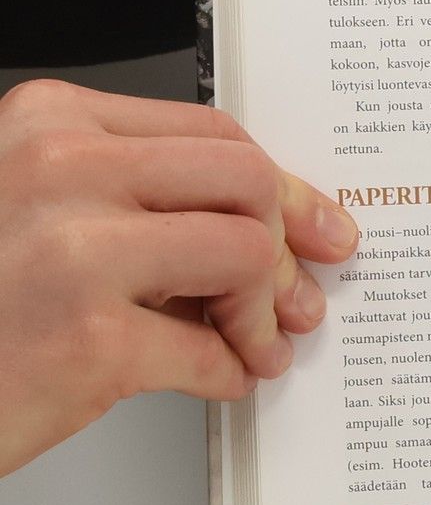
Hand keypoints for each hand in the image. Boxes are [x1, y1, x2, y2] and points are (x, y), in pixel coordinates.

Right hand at [0, 79, 358, 475]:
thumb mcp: (41, 214)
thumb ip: (140, 200)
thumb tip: (274, 220)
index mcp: (48, 125)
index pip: (210, 134)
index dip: (280, 188)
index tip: (315, 225)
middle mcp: (56, 170)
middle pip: (244, 181)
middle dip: (287, 246)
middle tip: (296, 297)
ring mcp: (71, 250)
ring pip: (247, 253)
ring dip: (262, 315)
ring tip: (252, 345)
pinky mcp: (88, 338)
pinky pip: (211, 351)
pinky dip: (227, 373)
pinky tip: (214, 378)